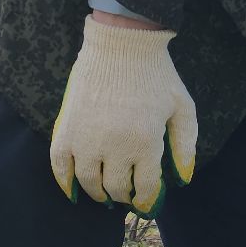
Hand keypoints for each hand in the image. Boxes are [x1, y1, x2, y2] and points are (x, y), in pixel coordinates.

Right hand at [49, 15, 197, 215]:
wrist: (122, 44)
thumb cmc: (157, 75)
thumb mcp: (183, 109)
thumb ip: (185, 145)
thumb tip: (183, 178)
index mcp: (146, 143)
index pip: (146, 187)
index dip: (146, 199)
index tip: (146, 202)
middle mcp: (114, 146)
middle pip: (116, 188)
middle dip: (124, 197)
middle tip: (126, 196)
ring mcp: (87, 139)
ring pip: (89, 182)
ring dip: (98, 194)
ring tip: (105, 195)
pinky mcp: (66, 129)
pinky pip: (60, 165)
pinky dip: (66, 183)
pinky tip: (74, 191)